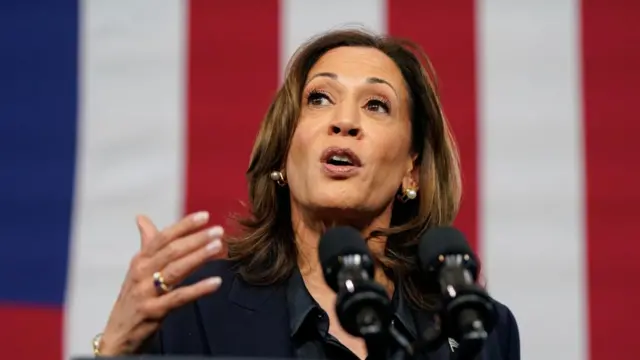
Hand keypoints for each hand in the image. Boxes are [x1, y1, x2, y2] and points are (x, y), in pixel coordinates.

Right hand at [98, 211, 224, 354]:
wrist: (118, 335)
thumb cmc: (132, 297)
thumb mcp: (137, 269)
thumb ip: (146, 243)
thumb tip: (141, 217)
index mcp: (140, 260)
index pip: (163, 237)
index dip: (184, 226)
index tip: (205, 216)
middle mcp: (141, 273)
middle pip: (172, 251)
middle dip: (196, 239)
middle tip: (219, 231)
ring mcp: (146, 292)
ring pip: (176, 270)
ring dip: (199, 257)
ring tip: (218, 248)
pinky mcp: (153, 311)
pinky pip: (179, 297)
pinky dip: (198, 289)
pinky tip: (216, 282)